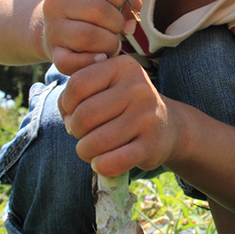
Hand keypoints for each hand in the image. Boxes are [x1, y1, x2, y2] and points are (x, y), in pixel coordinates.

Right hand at [42, 0, 141, 74]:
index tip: (116, 4)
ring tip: (110, 43)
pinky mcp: (53, 52)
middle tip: (115, 29)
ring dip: (110, 43)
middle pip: (99, 10)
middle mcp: (55, 0)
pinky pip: (73, 62)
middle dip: (117, 23)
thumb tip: (131, 24)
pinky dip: (92, 62)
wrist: (50, 26)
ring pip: (89, 37)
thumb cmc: (86, 7)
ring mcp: (52, 28)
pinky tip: (101, 58)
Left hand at [58, 55, 181, 176]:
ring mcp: (147, 117)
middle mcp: (138, 88)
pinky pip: (113, 162)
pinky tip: (102, 163)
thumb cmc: (124, 106)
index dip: (66, 104)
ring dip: (85, 151)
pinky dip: (101, 166)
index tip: (74, 113)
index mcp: (123, 67)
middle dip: (75, 130)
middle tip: (83, 134)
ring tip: (91, 149)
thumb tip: (68, 120)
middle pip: (84, 115)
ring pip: (95, 142)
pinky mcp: (151, 145)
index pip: (78, 84)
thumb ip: (77, 90)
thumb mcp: (106, 85)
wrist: (168, 126)